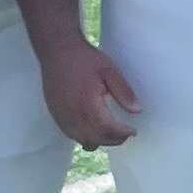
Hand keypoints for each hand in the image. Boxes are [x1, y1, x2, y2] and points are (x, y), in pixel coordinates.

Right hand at [36, 35, 142, 150]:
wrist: (57, 51)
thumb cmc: (85, 59)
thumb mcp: (109, 70)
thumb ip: (123, 91)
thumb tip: (137, 111)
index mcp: (86, 103)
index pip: (106, 128)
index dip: (121, 133)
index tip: (133, 131)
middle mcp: (71, 114)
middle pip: (94, 138)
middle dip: (113, 140)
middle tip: (126, 134)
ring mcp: (61, 116)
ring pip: (81, 139)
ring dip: (99, 140)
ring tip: (112, 133)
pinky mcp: (55, 114)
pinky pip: (70, 134)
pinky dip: (85, 137)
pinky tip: (94, 130)